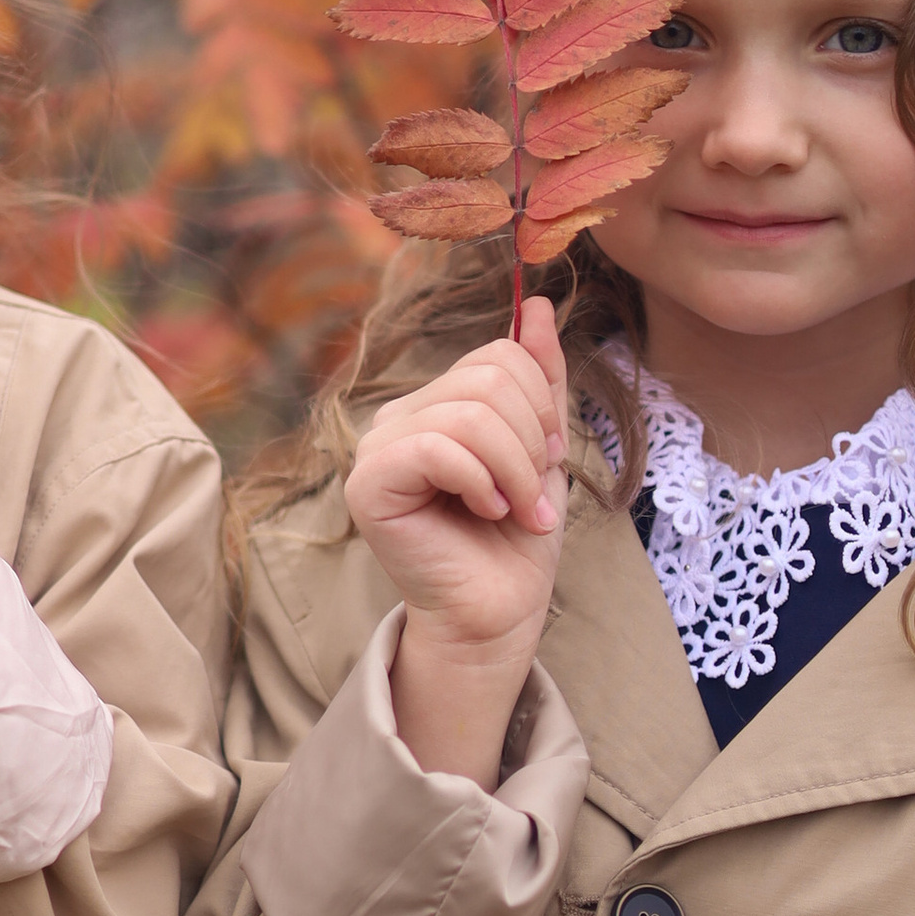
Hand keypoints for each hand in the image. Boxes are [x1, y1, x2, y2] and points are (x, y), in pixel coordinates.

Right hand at [345, 298, 570, 790]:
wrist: (498, 612)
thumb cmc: (516, 540)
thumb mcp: (542, 447)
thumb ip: (539, 377)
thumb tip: (533, 303)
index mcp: (437, 403)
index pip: (499, 355)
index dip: (540, 406)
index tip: (546, 463)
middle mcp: (400, 417)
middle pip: (489, 378)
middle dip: (531, 442)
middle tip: (531, 495)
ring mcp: (378, 447)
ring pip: (470, 413)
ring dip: (514, 471)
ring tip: (514, 510)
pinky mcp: (368, 484)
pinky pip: (437, 448)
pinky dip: (480, 483)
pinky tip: (485, 514)